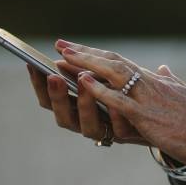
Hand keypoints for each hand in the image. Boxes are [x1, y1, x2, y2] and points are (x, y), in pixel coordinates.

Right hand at [28, 61, 148, 146]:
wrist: (153, 120)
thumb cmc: (122, 95)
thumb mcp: (102, 80)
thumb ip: (84, 71)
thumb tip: (63, 49)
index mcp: (74, 110)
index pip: (49, 101)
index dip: (39, 85)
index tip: (32, 65)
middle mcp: (84, 123)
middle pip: (63, 116)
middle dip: (58, 97)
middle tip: (54, 77)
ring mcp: (104, 132)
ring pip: (88, 126)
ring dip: (84, 104)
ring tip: (84, 81)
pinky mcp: (126, 135)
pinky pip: (119, 130)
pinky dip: (115, 117)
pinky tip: (114, 103)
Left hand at [50, 39, 185, 171]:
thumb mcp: (185, 96)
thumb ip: (172, 81)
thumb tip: (165, 69)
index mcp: (158, 82)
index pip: (121, 62)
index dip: (96, 54)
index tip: (75, 47)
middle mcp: (152, 85)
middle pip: (113, 62)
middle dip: (84, 54)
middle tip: (61, 45)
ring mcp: (149, 99)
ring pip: (113, 75)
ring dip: (86, 65)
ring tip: (63, 58)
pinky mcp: (148, 117)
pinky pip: (120, 100)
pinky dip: (99, 89)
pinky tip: (82, 82)